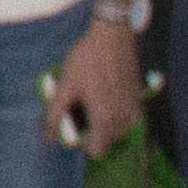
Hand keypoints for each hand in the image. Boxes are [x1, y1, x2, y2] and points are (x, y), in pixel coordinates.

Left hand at [47, 13, 145, 157]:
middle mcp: (123, 119)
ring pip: (117, 131)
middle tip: (82, 107)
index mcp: (104, 119)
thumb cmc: (87, 59)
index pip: (95, 151)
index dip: (82, 142)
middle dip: (93, 131)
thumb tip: (48, 138)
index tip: (75, 126)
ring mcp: (134, 110)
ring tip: (94, 99)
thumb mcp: (66, 86)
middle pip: (106, 142)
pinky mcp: (139, 101)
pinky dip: (116, 115)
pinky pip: (126, 120)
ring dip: (105, 123)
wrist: (113, 36)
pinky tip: (106, 97)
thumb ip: (55, 115)